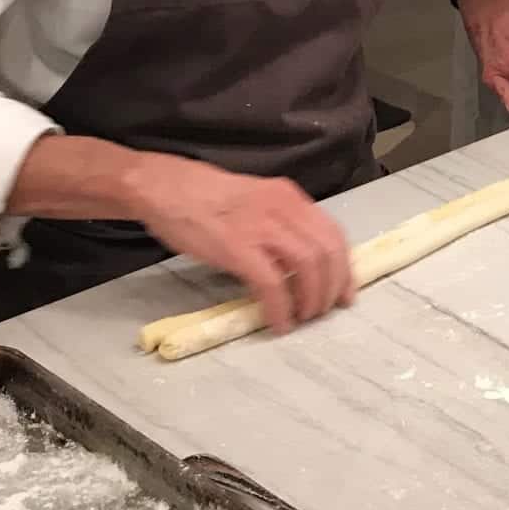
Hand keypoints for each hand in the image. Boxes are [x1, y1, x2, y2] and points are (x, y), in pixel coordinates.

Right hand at [122, 155, 353, 333]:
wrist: (163, 187)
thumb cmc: (204, 197)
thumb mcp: (254, 200)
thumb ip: (279, 224)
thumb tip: (297, 262)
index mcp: (288, 196)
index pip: (333, 233)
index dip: (344, 268)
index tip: (344, 292)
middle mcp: (282, 208)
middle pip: (327, 251)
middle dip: (332, 287)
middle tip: (323, 310)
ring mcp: (260, 227)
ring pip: (308, 266)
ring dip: (312, 298)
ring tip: (303, 317)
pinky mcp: (237, 248)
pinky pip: (272, 284)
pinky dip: (281, 307)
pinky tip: (278, 322)